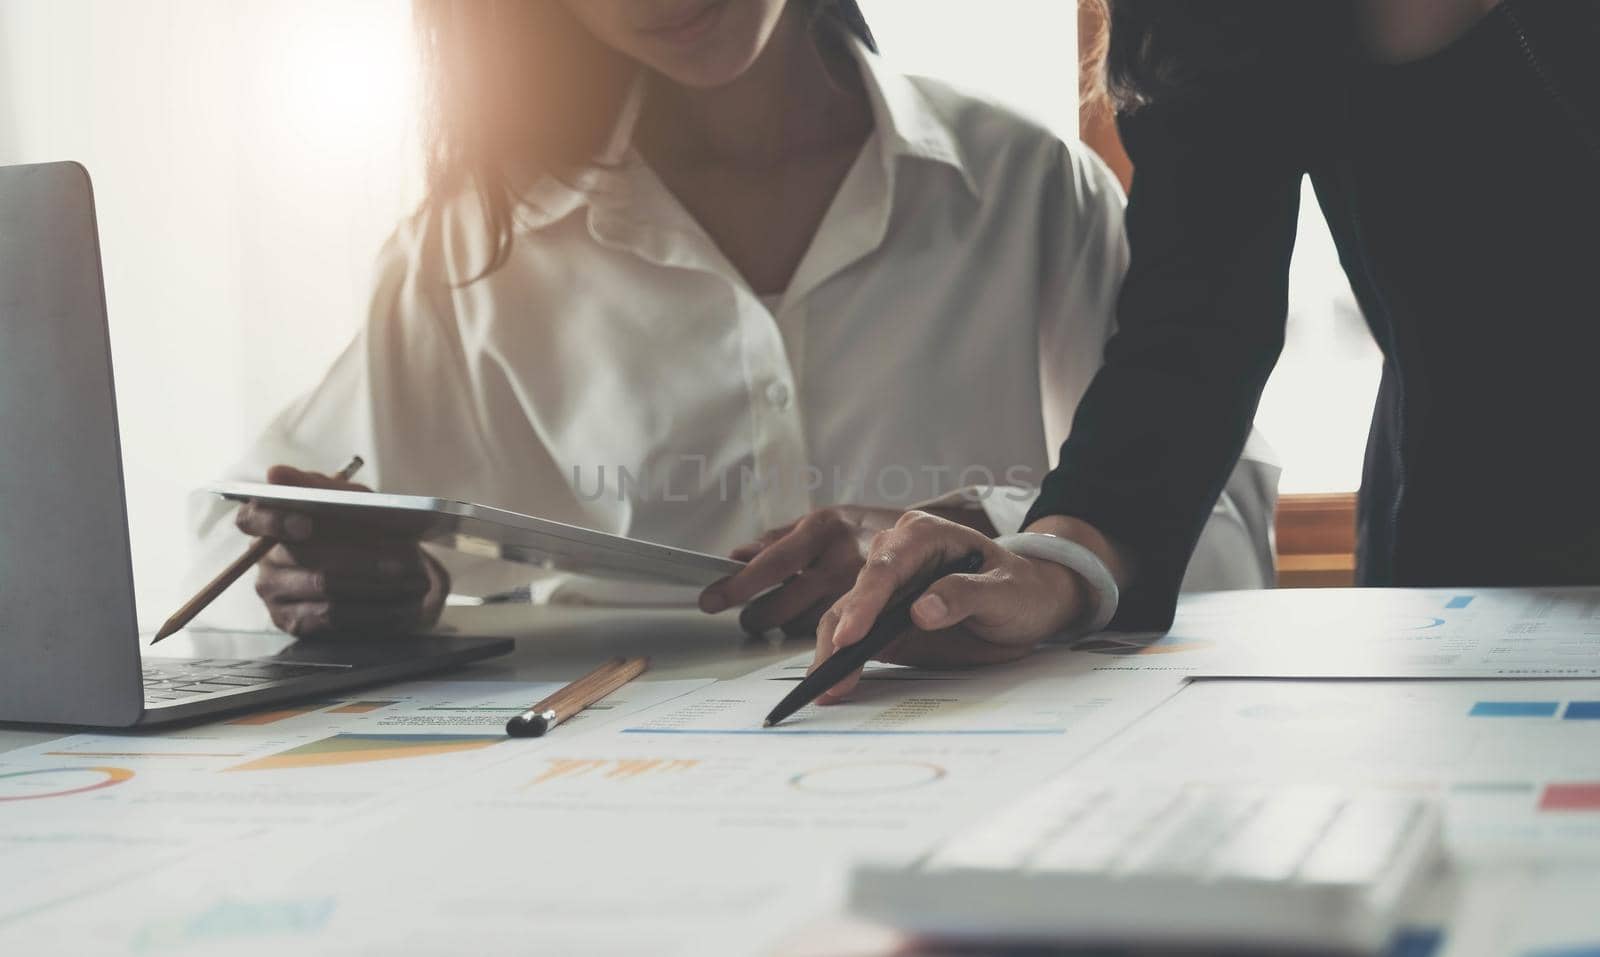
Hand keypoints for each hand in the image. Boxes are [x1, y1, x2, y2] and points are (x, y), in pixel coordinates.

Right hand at [235, 465, 448, 636]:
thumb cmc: (356, 523)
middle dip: (358, 557)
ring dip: (375, 583)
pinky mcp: (295, 623)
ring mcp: (276, 596)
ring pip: (324, 589)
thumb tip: (275, 473)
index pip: (251, 518)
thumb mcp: (346, 498)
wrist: (378, 568)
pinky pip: (334, 618)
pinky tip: (402, 603)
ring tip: (414, 578)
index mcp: (268, 522)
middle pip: (302, 559)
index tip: (306, 523)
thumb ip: (317, 486)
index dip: (276, 521)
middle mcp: (264, 561)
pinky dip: (374, 608)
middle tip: (402, 558)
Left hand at [699, 506, 903, 636]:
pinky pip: (838, 638)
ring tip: (783, 620)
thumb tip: (736, 556)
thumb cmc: (871, 532)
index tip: (713, 599)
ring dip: (790, 628)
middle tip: (749, 618)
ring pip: (807, 627)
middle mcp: (846, 557)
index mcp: (827, 527)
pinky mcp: (889, 617)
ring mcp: (869, 592)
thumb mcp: (830, 521)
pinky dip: (823, 639)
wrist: (947, 539)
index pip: (776, 558)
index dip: (742, 582)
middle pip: (786, 604)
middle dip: (760, 616)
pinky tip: (824, 629)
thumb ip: (781, 540)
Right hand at [809, 511, 1092, 703]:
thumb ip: (964, 595)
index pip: (886, 567)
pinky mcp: (883, 617)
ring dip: (832, 651)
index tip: (851, 637)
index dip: (865, 602)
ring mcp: (887, 588)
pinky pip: (854, 636)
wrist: (1030, 604)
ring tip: (826, 687)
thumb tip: (921, 610)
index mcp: (924, 535)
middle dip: (840, 633)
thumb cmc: (1021, 590)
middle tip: (831, 673)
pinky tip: (831, 683)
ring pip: (845, 615)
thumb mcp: (1005, 592)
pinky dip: (841, 659)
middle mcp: (896, 555)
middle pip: (856, 592)